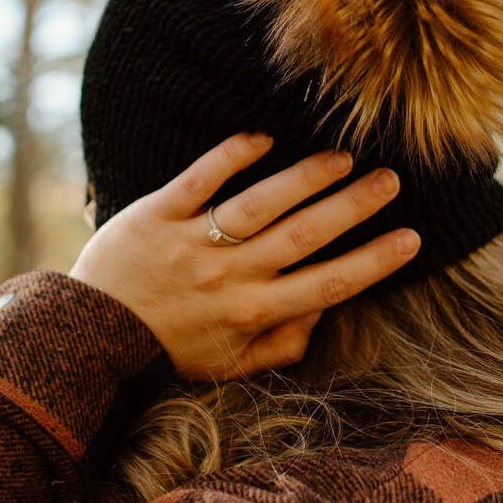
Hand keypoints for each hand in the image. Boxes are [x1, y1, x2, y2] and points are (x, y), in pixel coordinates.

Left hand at [67, 131, 420, 381]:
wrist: (90, 334)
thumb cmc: (169, 350)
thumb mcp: (230, 365)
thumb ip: (282, 345)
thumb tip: (323, 312)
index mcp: (252, 314)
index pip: (327, 285)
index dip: (373, 263)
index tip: (411, 239)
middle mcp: (229, 277)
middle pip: (304, 236)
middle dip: (353, 208)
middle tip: (391, 181)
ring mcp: (193, 242)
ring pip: (260, 203)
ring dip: (306, 177)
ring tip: (344, 158)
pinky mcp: (158, 213)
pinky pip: (199, 178)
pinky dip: (231, 156)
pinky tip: (263, 137)